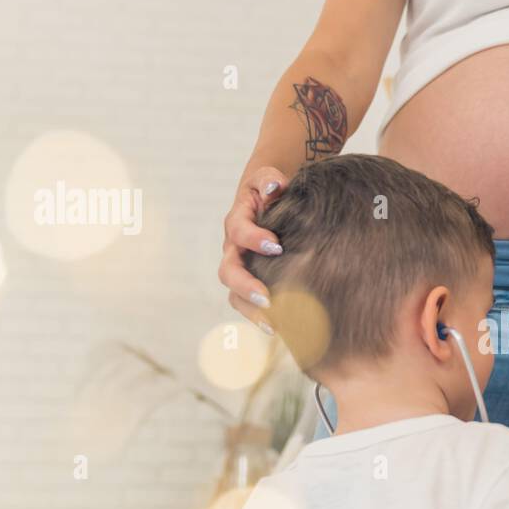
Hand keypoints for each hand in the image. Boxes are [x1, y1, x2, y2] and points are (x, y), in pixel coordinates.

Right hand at [219, 165, 288, 332]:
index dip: (254, 239)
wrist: (270, 199)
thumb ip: (269, 180)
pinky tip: (279, 329)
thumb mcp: (268, 179)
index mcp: (237, 222)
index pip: (239, 232)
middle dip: (246, 286)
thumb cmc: (271, 190)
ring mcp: (240, 268)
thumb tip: (275, 186)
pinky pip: (247, 304)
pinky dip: (260, 317)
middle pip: (229, 271)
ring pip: (234, 294)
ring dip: (251, 310)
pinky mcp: (250, 282)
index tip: (277, 245)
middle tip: (267, 298)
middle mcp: (233, 249)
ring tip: (273, 323)